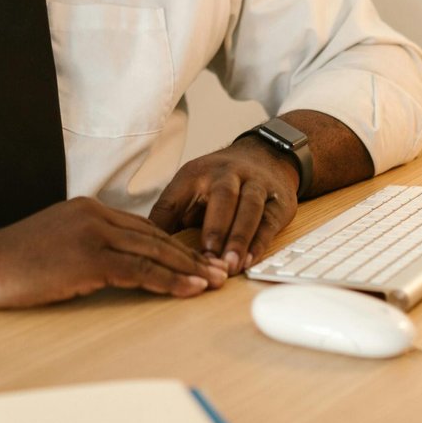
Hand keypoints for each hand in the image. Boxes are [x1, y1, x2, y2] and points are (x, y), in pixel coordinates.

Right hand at [0, 198, 227, 315]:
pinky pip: (139, 271)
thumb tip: (113, 270)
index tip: (196, 261)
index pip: (142, 228)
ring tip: (213, 283)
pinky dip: (168, 281)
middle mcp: (94, 215)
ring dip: (188, 270)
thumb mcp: (54, 246)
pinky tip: (188, 290)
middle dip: (190, 256)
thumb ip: (85, 249)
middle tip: (218, 271)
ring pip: (153, 252)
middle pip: (155, 237)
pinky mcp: (88, 258)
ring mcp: (92, 234)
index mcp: (87, 210)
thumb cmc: (10, 265)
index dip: (173, 246)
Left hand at [148, 138, 298, 274]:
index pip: (177, 197)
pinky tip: (250, 260)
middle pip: (223, 197)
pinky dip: (260, 242)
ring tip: (230, 266)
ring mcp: (256, 185)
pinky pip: (269, 221)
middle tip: (208, 259)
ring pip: (250, 208)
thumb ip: (169, 216)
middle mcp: (228, 174)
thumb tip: (144, 247)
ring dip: (239, 238)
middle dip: (216, 229)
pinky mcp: (277, 200)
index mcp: (196, 173)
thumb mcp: (188, 189)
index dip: (169, 222)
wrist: (265, 156)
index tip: (165, 249)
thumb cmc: (217, 182)